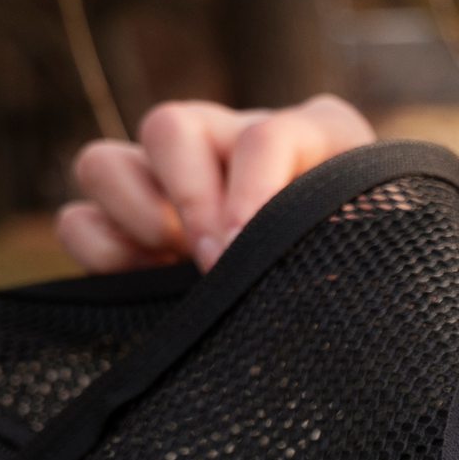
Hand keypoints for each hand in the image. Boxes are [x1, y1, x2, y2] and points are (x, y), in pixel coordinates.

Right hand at [57, 95, 377, 271]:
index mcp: (310, 136)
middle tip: (214, 261)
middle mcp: (232, 144)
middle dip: (189, 198)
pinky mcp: (132, 233)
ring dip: (132, 213)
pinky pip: (79, 220)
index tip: (252, 247)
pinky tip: (147, 284)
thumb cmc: (377, 280)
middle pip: (169, 126)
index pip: (266, 135)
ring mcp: (175, 187)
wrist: (365, 333)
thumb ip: (349, 238)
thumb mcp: (379, 251)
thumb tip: (284, 262)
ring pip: (103, 161)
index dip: (255, 191)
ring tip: (171, 264)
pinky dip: (98, 249)